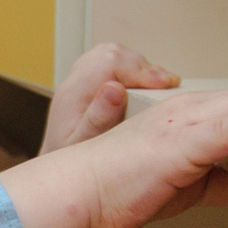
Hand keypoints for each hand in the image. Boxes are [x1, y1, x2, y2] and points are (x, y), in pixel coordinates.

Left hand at [43, 43, 180, 154]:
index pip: (109, 63)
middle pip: (113, 54)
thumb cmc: (71, 163)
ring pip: (114, 54)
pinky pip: (111, 63)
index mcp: (73, 93)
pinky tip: (146, 84)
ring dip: (139, 65)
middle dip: (144, 66)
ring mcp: (80, 80)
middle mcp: (75, 82)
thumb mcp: (83, 147)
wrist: (59, 174)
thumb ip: (98, 121)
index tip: (165, 83)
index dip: (140, 69)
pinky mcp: (88, 83)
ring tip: (161, 84)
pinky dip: (132, 68)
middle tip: (168, 84)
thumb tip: (114, 89)